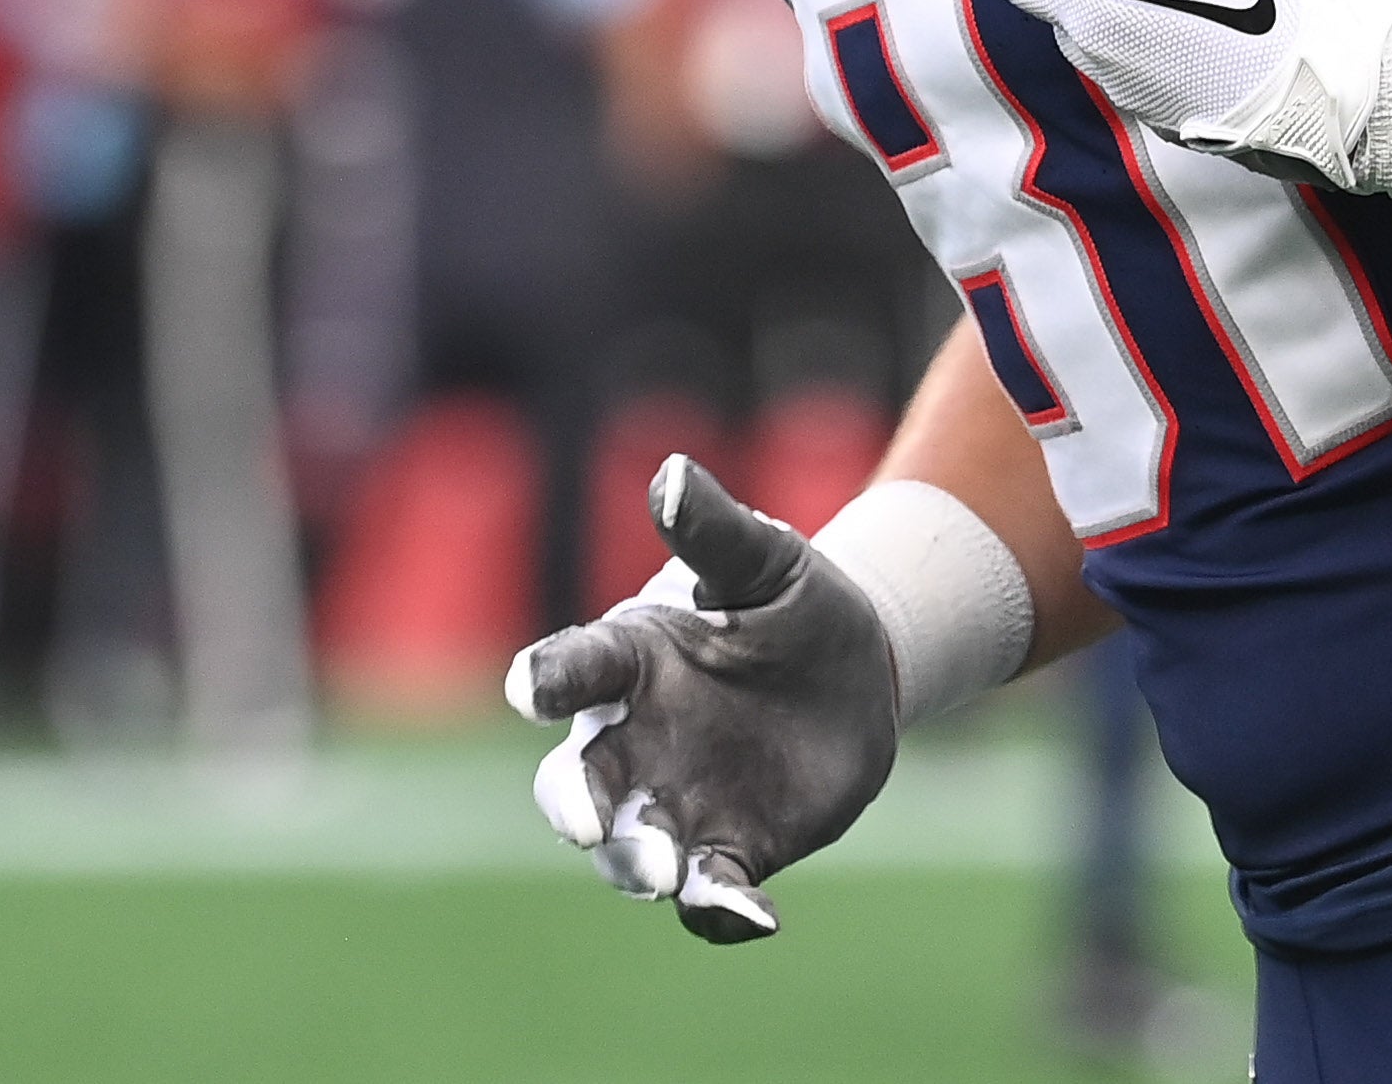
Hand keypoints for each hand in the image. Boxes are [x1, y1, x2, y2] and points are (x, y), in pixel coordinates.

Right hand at [504, 455, 898, 941]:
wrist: (859, 674)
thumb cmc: (794, 602)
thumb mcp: (767, 560)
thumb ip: (716, 530)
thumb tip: (674, 474)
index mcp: (631, 658)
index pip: (574, 665)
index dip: (549, 676)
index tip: (533, 687)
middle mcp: (635, 739)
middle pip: (575, 780)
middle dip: (575, 803)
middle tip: (590, 821)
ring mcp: (676, 801)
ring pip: (628, 848)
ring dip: (635, 862)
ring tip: (663, 870)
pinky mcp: (729, 849)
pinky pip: (708, 892)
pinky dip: (718, 910)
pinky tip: (752, 917)